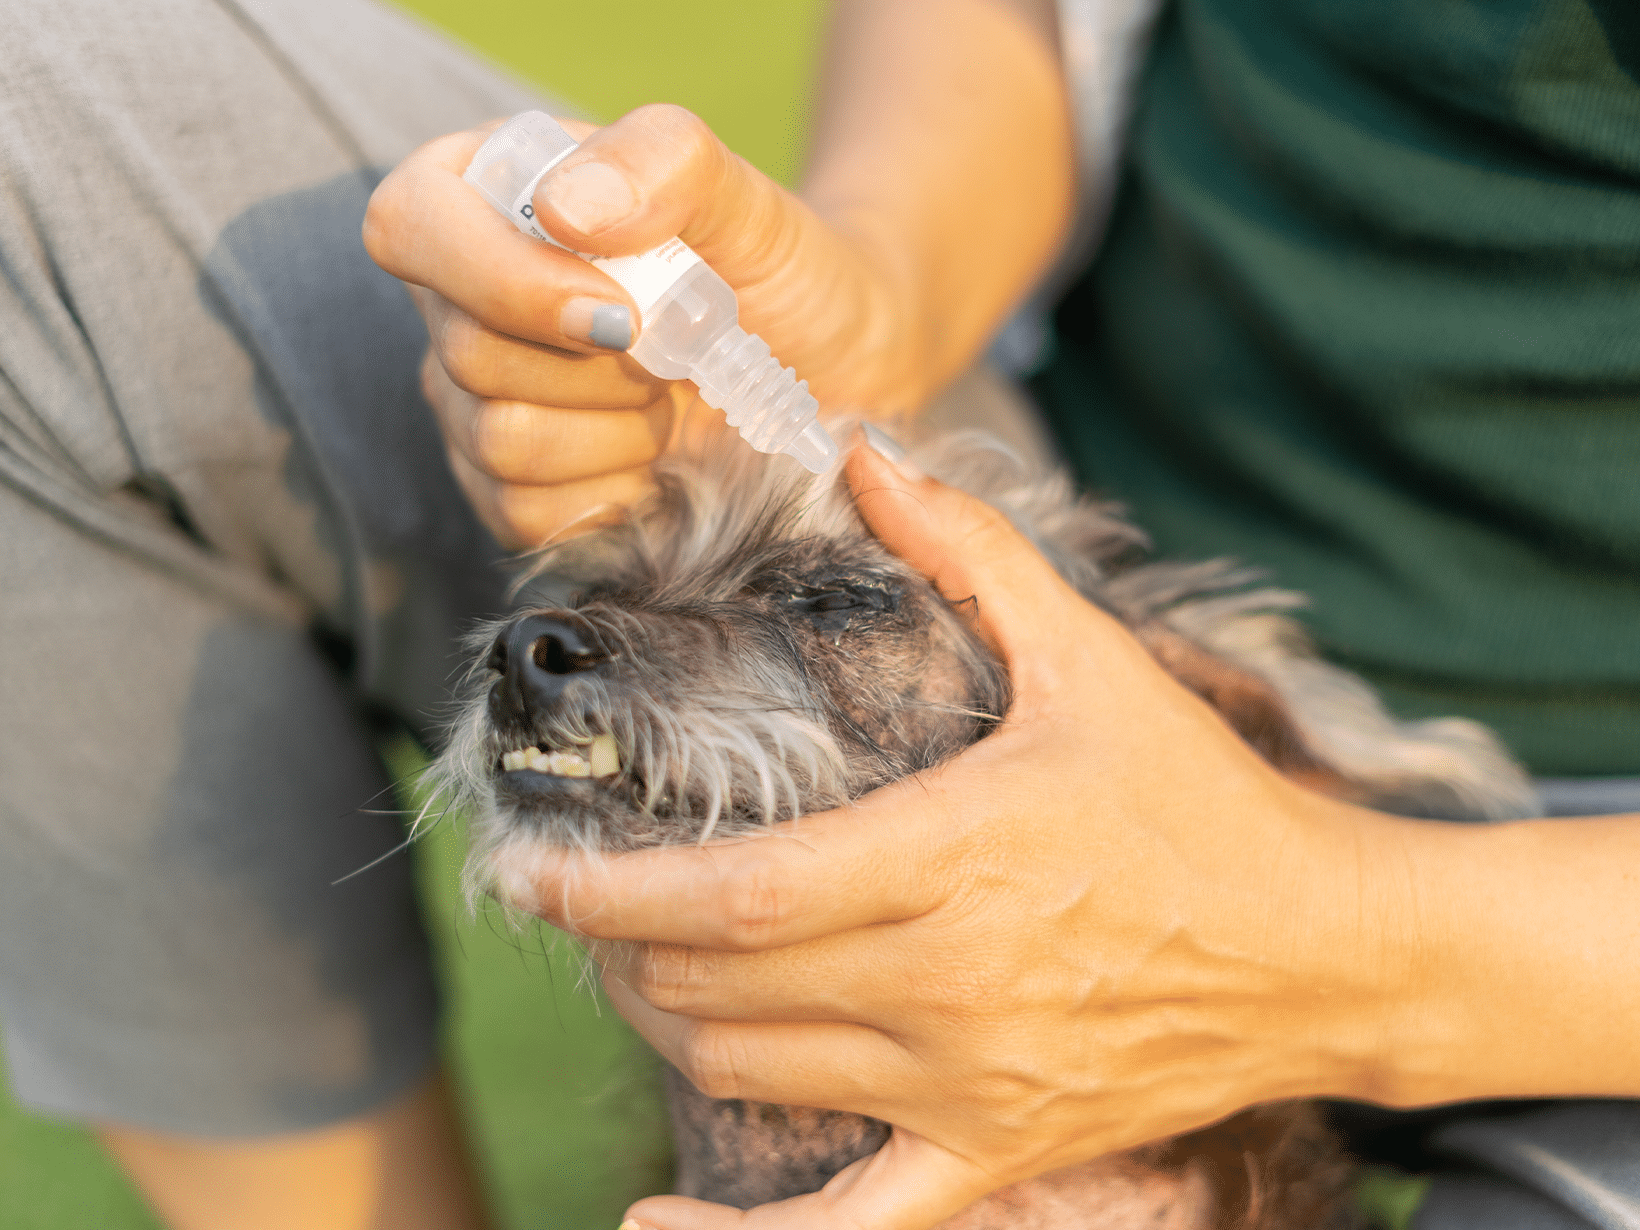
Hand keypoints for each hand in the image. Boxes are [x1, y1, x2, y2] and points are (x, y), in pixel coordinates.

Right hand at [363, 107, 914, 547]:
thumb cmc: (773, 269)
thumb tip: (565, 210)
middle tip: (673, 349)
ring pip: (499, 442)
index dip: (505, 280)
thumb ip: (663, 161)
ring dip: (617, 429)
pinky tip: (654, 452)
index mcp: (479, 194)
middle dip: (600, 367)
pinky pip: (525, 513)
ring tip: (667, 395)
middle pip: (466, 353)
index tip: (624, 311)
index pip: (409, 227)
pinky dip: (614, 489)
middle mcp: (454, 301)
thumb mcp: (741, 194)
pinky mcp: (505, 494)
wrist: (823, 373)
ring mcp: (469, 405)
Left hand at [509, 444, 1425, 1229]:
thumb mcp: (1090, 660)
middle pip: (717, 983)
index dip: (609, 890)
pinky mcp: (997, 1150)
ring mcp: (968, 1085)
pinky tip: (647, 1228)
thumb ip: (971, 552)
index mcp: (950, 861)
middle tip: (591, 896)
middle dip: (624, 943)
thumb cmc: (1200, 803)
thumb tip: (866, 453)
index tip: (530, 870)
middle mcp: (946, 986)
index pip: (732, 896)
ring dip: (669, 1021)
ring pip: (751, 1072)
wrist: (1326, 950)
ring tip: (643, 965)